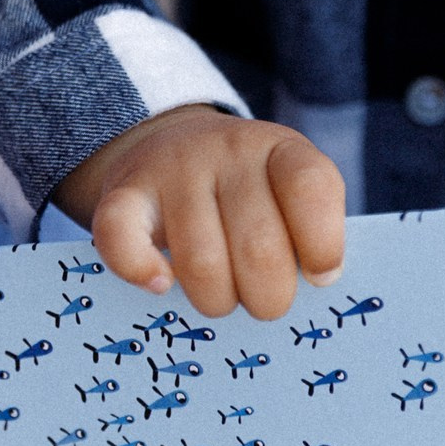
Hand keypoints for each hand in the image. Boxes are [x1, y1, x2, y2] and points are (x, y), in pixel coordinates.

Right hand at [54, 105, 344, 319]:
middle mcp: (227, 148)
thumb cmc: (248, 192)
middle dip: (269, 297)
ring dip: (216, 299)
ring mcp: (172, 167)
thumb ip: (311, 231)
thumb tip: (317, 281)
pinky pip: (122, 240)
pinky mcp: (123, 192)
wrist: (173, 146)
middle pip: (260, 248)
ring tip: (220, 292)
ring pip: (201, 263)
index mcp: (280, 149)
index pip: (311, 188)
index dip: (323, 245)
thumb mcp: (288, 192)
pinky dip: (141, 270)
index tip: (319, 275)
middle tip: (263, 297)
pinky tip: (161, 282)